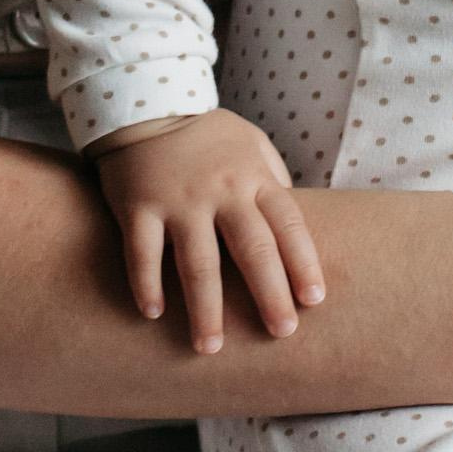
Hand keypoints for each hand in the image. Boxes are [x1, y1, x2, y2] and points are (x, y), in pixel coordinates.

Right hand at [95, 111, 324, 354]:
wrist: (146, 103)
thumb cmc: (208, 135)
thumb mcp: (252, 144)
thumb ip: (274, 182)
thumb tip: (294, 230)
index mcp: (253, 177)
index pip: (287, 224)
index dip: (303, 262)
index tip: (314, 301)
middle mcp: (220, 190)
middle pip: (251, 249)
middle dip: (269, 294)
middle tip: (281, 333)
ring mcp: (178, 200)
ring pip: (197, 262)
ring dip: (205, 308)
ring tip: (210, 347)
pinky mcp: (138, 206)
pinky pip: (143, 252)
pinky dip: (147, 284)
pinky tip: (154, 314)